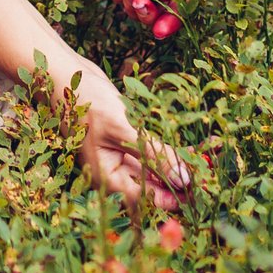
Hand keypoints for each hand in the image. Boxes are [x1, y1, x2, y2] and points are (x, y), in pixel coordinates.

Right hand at [71, 68, 189, 209]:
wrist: (66, 73)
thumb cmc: (87, 101)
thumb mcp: (123, 128)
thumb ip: (152, 154)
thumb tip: (183, 179)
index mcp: (106, 178)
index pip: (144, 199)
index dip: (170, 199)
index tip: (196, 195)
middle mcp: (112, 172)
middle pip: (150, 187)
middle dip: (177, 184)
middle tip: (205, 180)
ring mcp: (118, 156)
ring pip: (153, 170)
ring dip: (175, 168)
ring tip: (202, 165)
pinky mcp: (125, 141)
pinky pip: (150, 153)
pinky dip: (167, 153)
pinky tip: (188, 151)